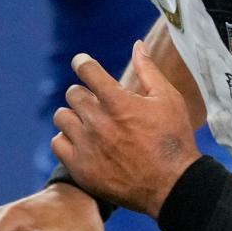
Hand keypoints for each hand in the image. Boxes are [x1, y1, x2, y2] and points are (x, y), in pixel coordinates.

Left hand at [53, 41, 199, 217]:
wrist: (172, 185)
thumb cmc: (174, 139)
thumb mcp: (168, 99)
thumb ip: (149, 70)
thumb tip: (137, 45)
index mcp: (118, 102)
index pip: (87, 70)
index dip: (83, 62)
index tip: (82, 63)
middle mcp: (98, 122)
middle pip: (73, 94)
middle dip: (85, 93)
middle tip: (97, 102)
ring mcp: (87, 146)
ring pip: (62, 117)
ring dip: (74, 115)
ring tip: (89, 122)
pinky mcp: (81, 168)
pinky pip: (58, 143)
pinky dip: (67, 139)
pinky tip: (82, 141)